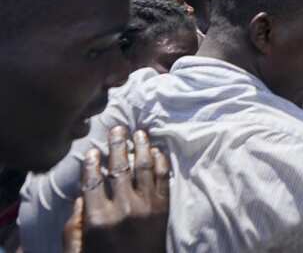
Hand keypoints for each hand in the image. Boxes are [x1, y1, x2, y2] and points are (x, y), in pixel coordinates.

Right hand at [68, 126, 169, 252]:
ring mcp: (146, 206)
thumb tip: (80, 197)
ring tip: (139, 132)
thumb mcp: (78, 250)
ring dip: (141, 146)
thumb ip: (74, 226)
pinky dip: (160, 161)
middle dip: (118, 144)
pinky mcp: (163, 208)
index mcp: (97, 218)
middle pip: (119, 167)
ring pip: (143, 167)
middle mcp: (122, 208)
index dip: (92, 163)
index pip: (93, 181)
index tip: (93, 151)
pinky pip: (162, 178)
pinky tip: (157, 151)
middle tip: (118, 127)